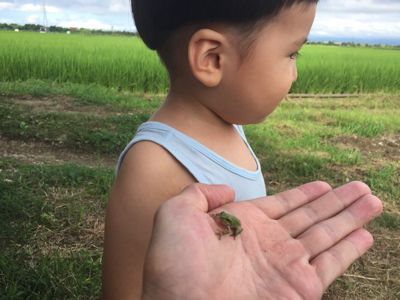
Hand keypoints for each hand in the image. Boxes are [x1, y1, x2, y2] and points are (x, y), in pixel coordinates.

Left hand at [141, 181, 381, 299]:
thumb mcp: (176, 213)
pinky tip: (365, 234)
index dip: (305, 193)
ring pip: (327, 234)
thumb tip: (228, 190)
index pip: (283, 204)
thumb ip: (200, 194)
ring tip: (372, 200)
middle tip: (361, 187)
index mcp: (244, 224)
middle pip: (312, 216)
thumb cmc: (173, 265)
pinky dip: (350, 250)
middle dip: (337, 202)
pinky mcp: (299, 289)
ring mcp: (286, 266)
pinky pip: (332, 264)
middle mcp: (269, 243)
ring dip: (351, 217)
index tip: (325, 184)